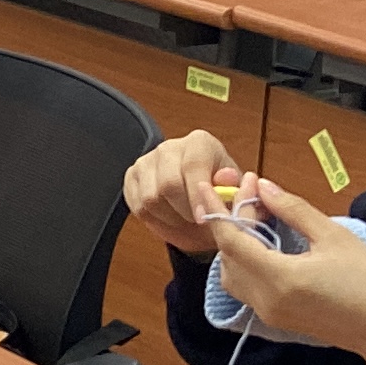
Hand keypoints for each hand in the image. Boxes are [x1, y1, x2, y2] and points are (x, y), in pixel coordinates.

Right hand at [124, 131, 241, 256]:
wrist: (198, 197)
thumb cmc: (218, 193)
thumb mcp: (234, 193)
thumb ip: (234, 187)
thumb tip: (227, 177)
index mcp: (200, 143)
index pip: (193, 166)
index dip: (197, 195)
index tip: (203, 218)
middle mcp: (170, 147)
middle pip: (168, 184)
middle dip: (184, 211)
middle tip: (196, 221)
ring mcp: (147, 160)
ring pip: (150, 198)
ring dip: (169, 217)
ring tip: (184, 219)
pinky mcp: (132, 176)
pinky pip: (137, 206)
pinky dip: (154, 219)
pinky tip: (169, 217)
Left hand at [205, 178, 365, 364]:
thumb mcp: (334, 236)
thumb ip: (293, 210)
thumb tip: (263, 187)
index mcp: (279, 279)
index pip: (230, 240)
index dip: (217, 209)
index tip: (210, 183)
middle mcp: (265, 300)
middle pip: (228, 255)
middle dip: (232, 220)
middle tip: (253, 192)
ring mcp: (268, 313)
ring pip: (231, 273)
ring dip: (235, 242)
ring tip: (257, 214)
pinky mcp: (276, 319)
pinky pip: (245, 287)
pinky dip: (245, 261)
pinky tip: (263, 240)